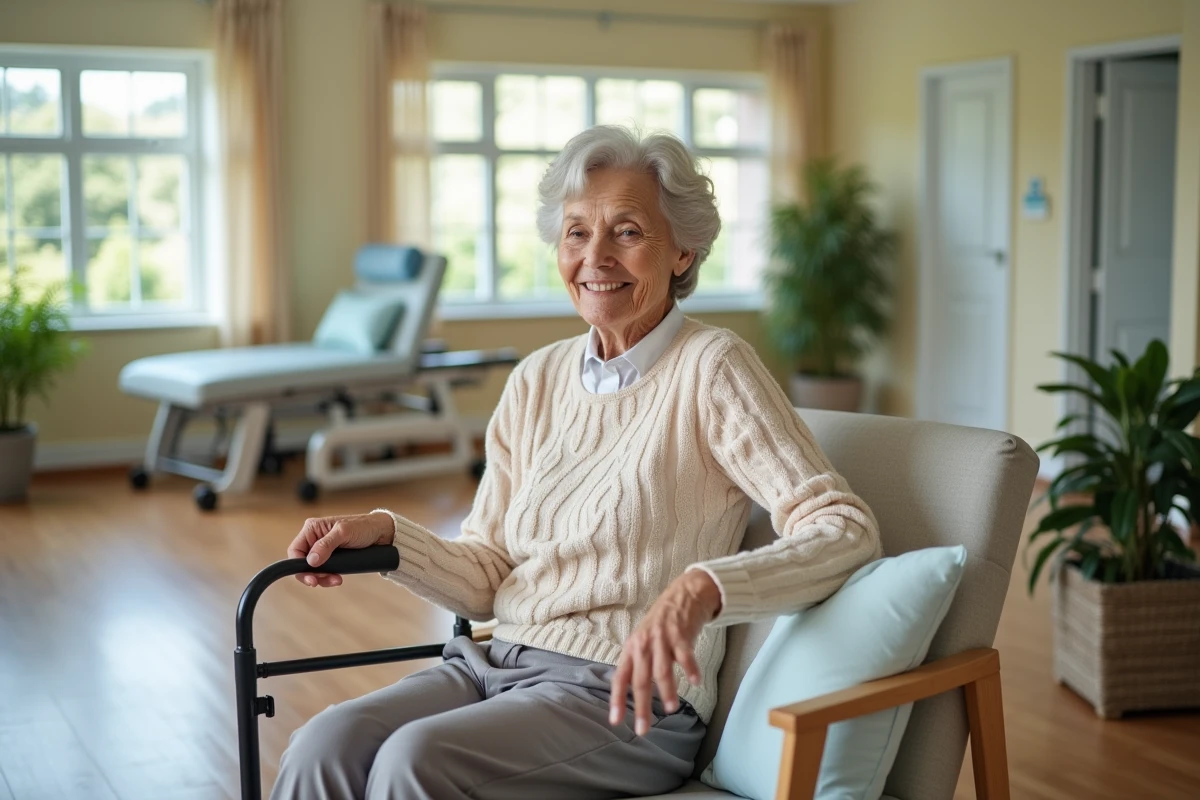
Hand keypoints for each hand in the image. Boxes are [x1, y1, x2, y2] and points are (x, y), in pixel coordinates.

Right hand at [287, 511, 394, 587]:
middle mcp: (315, 538)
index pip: (295, 550)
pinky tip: (338, 579)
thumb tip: (311, 560)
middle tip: (323, 581)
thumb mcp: (344, 532)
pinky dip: (328, 577)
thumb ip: (326, 545)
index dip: (299, 566)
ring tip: (336, 580)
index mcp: (312, 528)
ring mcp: (323, 549)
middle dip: (313, 574)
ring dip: (322, 578)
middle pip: (303, 563)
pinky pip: (324, 571)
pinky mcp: (332, 557)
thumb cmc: (364, 527)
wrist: (382, 533)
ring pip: (313, 569)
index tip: (311, 578)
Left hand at [609, 570, 722, 735]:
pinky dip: (691, 670)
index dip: (617, 700)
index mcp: (632, 649)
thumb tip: (635, 693)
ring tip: (671, 708)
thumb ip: (639, 663)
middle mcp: (643, 645)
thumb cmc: (662, 623)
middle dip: (642, 707)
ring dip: (667, 691)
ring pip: (662, 671)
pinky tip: (695, 682)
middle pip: (640, 680)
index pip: (620, 678)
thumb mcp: (643, 641)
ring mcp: (662, 639)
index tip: (616, 721)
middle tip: (644, 729)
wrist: (682, 595)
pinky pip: (685, 655)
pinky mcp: (680, 634)